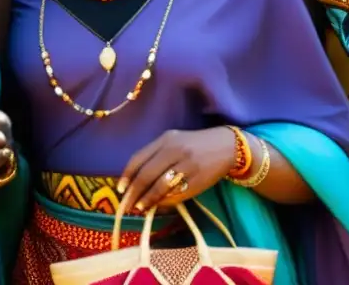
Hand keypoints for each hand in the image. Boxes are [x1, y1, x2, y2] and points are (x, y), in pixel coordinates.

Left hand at [118, 127, 235, 213]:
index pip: (139, 158)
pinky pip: (176, 194)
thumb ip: (156, 156)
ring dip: (148, 200)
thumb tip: (136, 182)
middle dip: (134, 192)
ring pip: (160, 186)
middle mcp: (175, 151)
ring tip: (140, 208)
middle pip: (147, 174)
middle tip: (127, 205)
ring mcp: (187, 166)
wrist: (227, 147)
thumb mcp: (174, 142)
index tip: (120, 189)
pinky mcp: (198, 181)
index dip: (127, 176)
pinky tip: (159, 206)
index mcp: (166, 139)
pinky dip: (165, 202)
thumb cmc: (194, 145)